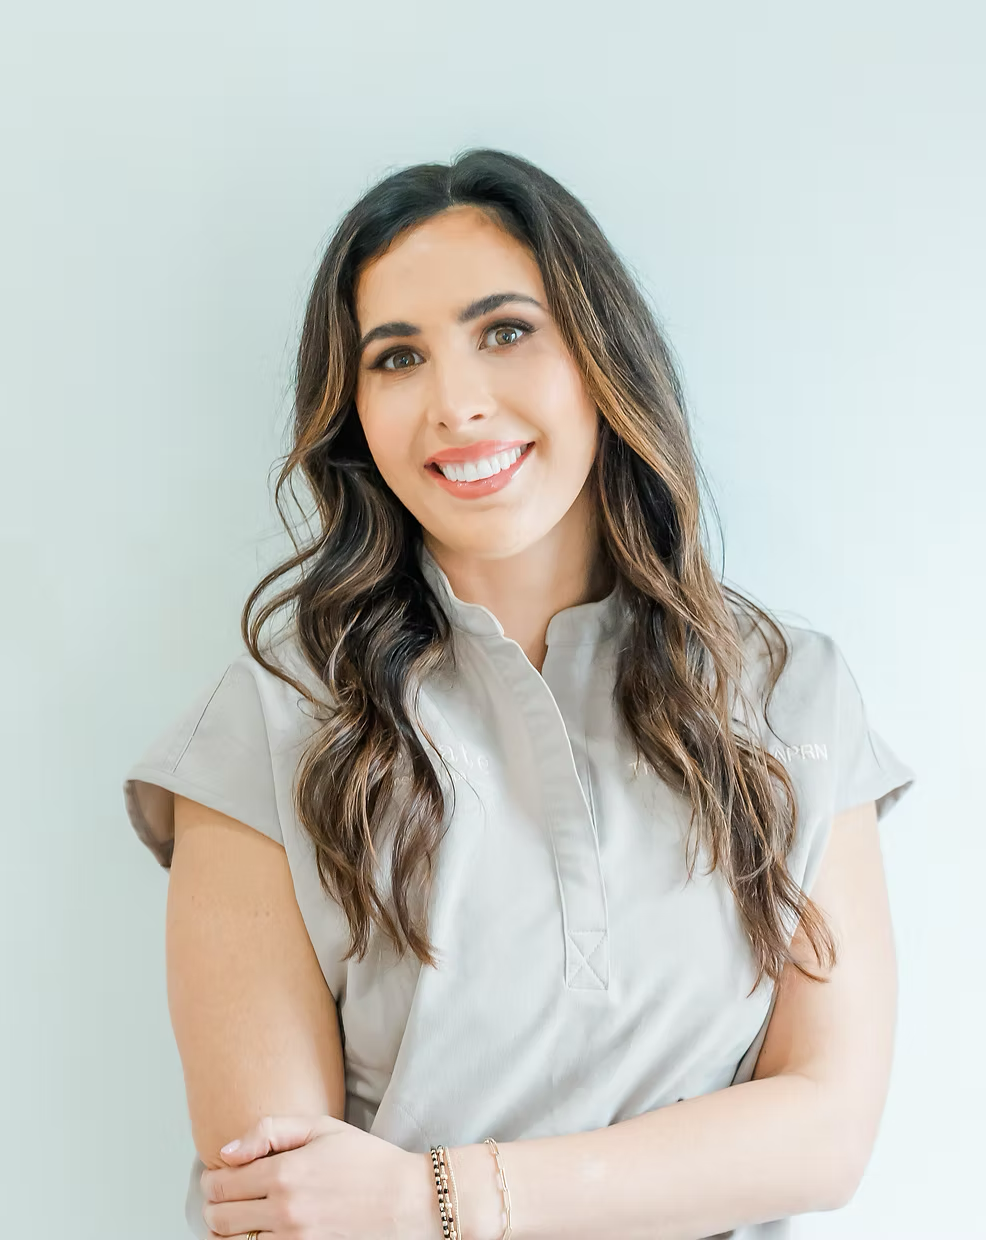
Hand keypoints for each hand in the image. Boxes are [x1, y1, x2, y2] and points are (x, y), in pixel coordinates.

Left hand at [199, 1113, 436, 1238]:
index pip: (222, 1183)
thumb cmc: (366, 1160)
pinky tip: (255, 1231)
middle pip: (219, 1218)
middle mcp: (284, 1211)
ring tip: (235, 1215)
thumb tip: (226, 1151)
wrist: (405, 1200)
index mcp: (285, 1172)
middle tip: (220, 1195)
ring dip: (224, 1230)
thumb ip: (270, 1130)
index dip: (210, 1179)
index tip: (216, 1174)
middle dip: (212, 1205)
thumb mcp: (322, 1128)